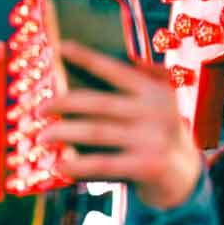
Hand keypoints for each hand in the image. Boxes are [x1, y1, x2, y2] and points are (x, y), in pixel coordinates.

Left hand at [37, 41, 201, 209]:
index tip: (59, 47)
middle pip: (97, 103)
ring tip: (41, 137)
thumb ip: (137, 84)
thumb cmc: (155, 136)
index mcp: (154, 91)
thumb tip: (95, 67)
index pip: (115, 69)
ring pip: (95, 132)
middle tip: (39, 109)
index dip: (86, 57)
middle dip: (62, 104)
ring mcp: (152, 139)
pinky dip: (78, 165)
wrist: (184, 177)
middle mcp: (155, 111)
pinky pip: (103, 164)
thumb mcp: (156, 106)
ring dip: (63, 133)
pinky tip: (59, 165)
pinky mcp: (147, 166)